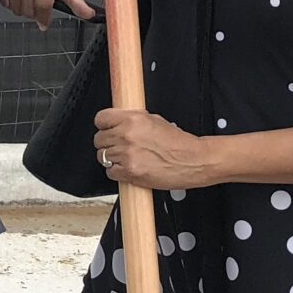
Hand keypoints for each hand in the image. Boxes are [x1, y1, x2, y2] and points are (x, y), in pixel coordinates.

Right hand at [0, 0, 95, 28]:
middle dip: (35, 13)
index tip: (45, 22)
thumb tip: (88, 14)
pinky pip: (5, 2)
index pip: (42, 6)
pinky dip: (12, 3)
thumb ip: (77, 4)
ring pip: (16, 8)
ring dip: (24, 9)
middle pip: (28, 9)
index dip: (44, 18)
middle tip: (39, 4)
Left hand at [93, 106, 212, 190]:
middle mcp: (127, 136)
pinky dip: (116, 172)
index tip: (106, 129)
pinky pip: (110, 172)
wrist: (193, 160)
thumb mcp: (154, 120)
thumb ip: (132, 121)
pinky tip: (128, 168)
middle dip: (108, 143)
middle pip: (99, 139)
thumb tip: (117, 122)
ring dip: (111, 158)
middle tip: (119, 146)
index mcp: (133, 119)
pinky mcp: (130, 172)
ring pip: (102, 156)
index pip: (101, 119)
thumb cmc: (178, 142)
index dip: (103, 125)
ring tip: (126, 158)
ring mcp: (127, 155)